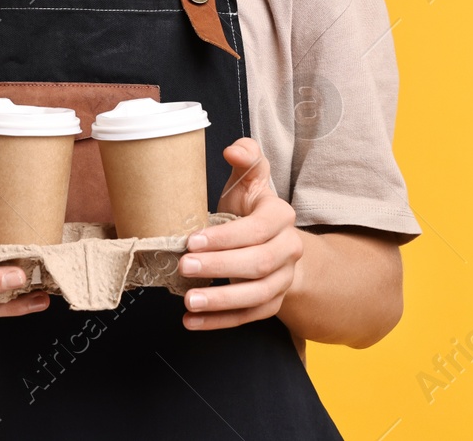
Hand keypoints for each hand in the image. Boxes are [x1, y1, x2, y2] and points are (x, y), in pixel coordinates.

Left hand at [178, 137, 303, 329]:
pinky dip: (220, 322)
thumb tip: (233, 149)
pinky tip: (191, 322)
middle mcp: (289, 250)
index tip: (192, 240)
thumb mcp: (248, 181)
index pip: (257, 229)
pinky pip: (249, 317)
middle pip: (259, 264)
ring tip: (189, 302)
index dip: (225, 238)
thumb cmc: (250, 209)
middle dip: (220, 267)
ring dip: (221, 301)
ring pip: (257, 295)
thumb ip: (246, 159)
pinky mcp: (272, 304)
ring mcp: (283, 280)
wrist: (272, 243)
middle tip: (184, 266)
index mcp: (281, 216)